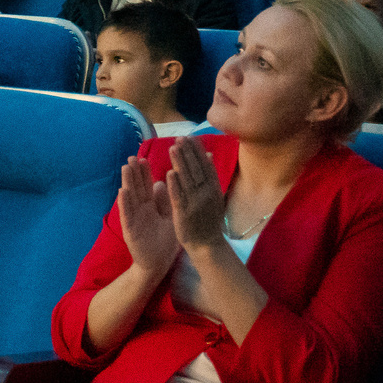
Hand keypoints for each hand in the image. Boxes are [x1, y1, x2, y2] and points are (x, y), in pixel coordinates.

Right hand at [115, 155, 178, 275]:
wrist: (157, 264)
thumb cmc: (164, 242)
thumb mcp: (168, 218)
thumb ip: (164, 202)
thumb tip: (160, 182)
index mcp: (150, 207)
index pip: (146, 186)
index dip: (144, 173)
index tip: (143, 158)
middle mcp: (140, 210)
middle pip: (136, 188)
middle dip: (134, 173)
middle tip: (132, 157)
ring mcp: (134, 219)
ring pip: (130, 197)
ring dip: (127, 182)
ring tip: (126, 167)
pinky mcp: (130, 229)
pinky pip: (127, 214)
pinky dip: (124, 203)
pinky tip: (123, 191)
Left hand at [162, 132, 229, 249]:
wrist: (207, 245)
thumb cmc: (208, 219)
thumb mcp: (213, 195)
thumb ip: (210, 176)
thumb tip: (209, 154)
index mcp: (213, 188)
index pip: (206, 166)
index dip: (198, 151)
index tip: (190, 137)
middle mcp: (206, 194)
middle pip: (196, 170)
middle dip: (188, 153)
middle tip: (180, 137)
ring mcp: (195, 203)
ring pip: (187, 180)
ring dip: (180, 163)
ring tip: (173, 147)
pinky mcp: (184, 213)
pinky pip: (179, 197)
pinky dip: (175, 185)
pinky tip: (169, 173)